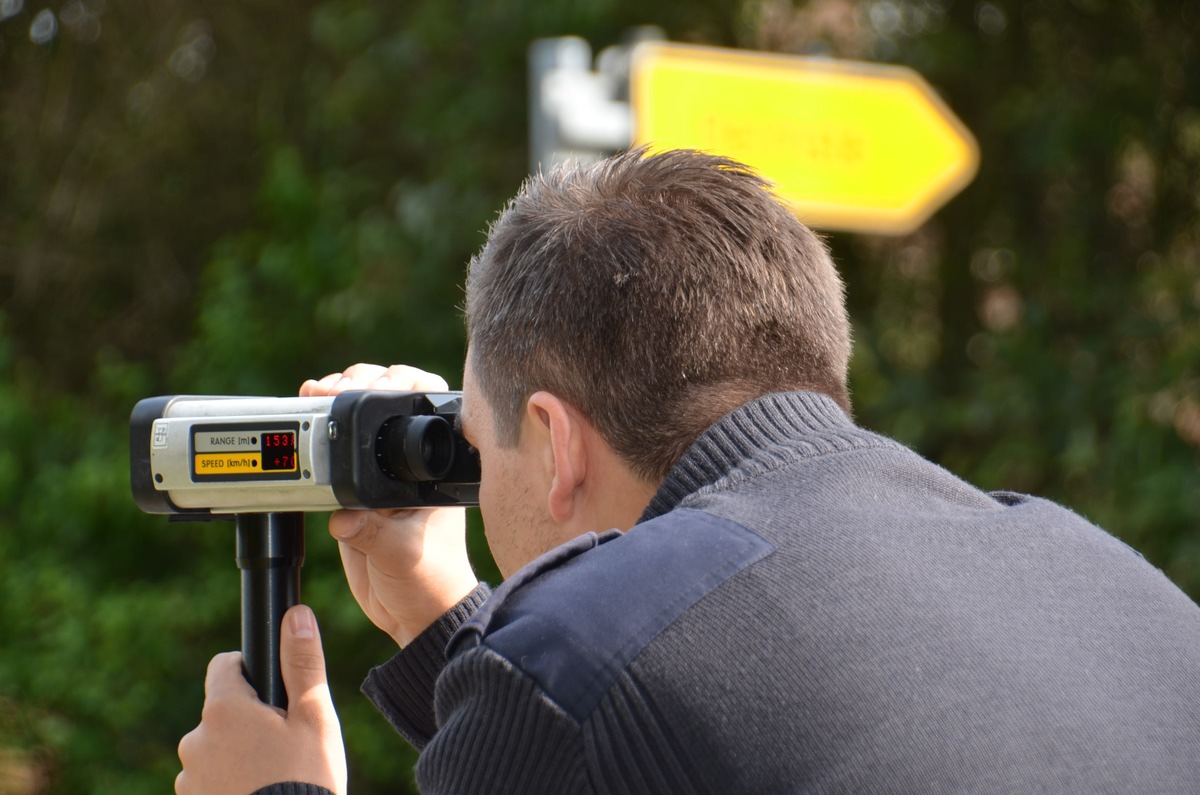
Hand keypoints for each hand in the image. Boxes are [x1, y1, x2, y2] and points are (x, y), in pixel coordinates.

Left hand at [176, 606, 346, 794]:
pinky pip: (210, 782)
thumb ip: (303, 663)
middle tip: (286, 744)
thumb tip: (297, 615)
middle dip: (249, 720)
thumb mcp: (314, 717)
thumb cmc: (305, 779)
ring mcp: (189, 778)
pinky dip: (231, 784)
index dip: (250, 671)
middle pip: (222, 711)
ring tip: (274, 776)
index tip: (274, 691)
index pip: (224, 665)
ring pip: (216, 749)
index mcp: (224, 709)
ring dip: (238, 755)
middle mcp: (196, 739)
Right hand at [300, 364, 477, 646]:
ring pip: (359, 420)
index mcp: (432, 469)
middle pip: (387, 399)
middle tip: (328, 389)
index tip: (367, 382)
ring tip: (312, 396)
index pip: (425, 400)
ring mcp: (381, 476)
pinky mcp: (355, 494)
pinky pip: (335, 454)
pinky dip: (317, 437)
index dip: (397, 380)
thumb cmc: (429, 582)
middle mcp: (410, 464)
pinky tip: (300, 429)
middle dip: (357, 382)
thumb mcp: (401, 554)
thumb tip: (341, 514)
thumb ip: (371, 532)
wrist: (413, 614)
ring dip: (334, 402)